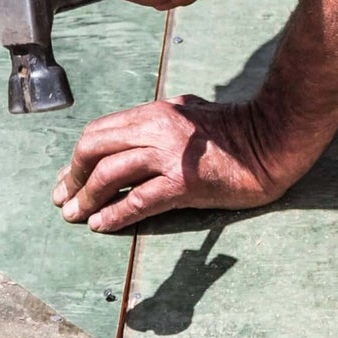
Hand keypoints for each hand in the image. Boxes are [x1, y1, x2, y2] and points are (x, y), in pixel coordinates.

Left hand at [52, 96, 288, 231]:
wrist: (272, 142)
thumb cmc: (235, 130)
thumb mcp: (190, 113)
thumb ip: (159, 123)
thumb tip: (127, 142)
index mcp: (158, 112)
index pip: (101, 130)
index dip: (78, 157)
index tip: (68, 177)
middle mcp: (158, 128)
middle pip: (94, 147)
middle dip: (73, 175)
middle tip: (64, 198)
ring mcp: (170, 154)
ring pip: (109, 174)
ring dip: (86, 199)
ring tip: (75, 216)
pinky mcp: (184, 182)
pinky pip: (137, 201)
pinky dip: (114, 215)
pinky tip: (102, 225)